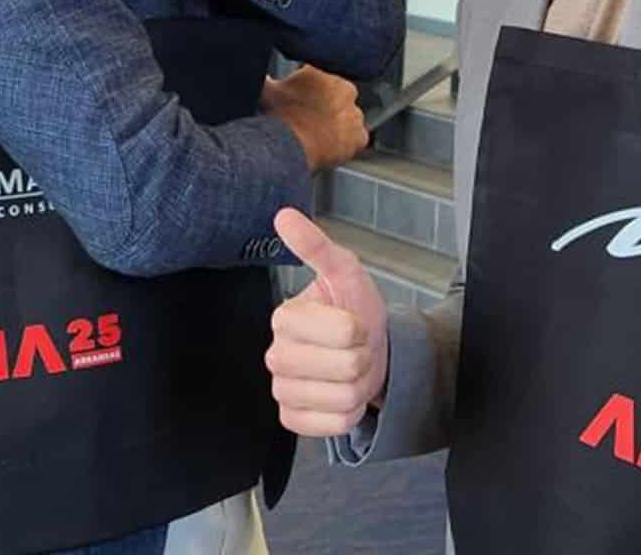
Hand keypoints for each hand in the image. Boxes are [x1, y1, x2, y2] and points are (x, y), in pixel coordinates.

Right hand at [261, 67, 366, 172]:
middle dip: (327, 107)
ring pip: (349, 119)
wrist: (288, 145)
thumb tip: (260, 76)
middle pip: (339, 97)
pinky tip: (330, 148)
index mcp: (324, 71)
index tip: (304, 100)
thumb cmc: (278, 116)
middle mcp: (345, 89)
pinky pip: (357, 140)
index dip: (313, 91)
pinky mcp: (359, 136)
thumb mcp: (267, 90)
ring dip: (338, 125)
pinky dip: (347, 145)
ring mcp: (354, 114)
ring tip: (318, 136)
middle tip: (310, 119)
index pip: (323, 77)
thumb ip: (266, 79)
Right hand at [266, 208, 388, 436]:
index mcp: (285, 318)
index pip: (344, 331)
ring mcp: (281, 390)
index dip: (361, 328)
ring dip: (360, 386)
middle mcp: (276, 355)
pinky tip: (341, 394)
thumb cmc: (354, 310)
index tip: (355, 322)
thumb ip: (316, 247)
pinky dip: (348, 413)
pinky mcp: (290, 419)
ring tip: (351, 370)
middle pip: (346, 367)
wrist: (365, 350)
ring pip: (343, 397)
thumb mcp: (344, 273)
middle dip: (364, 357)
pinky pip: (333, 425)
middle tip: (357, 348)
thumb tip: (284, 216)